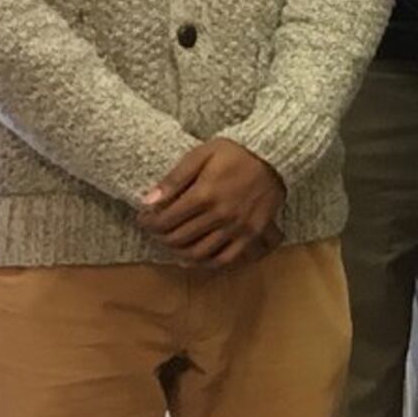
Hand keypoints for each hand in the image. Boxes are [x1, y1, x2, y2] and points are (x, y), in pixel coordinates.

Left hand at [139, 138, 282, 266]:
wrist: (274, 157)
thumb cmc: (235, 153)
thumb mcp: (200, 155)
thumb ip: (174, 179)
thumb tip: (149, 202)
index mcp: (204, 194)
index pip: (165, 220)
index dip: (148, 223)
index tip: (143, 219)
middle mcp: (220, 215)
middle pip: (178, 238)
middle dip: (160, 237)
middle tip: (156, 230)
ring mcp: (237, 227)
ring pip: (199, 252)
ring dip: (179, 251)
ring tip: (172, 243)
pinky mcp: (251, 234)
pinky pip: (226, 258)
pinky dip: (207, 262)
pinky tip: (195, 258)